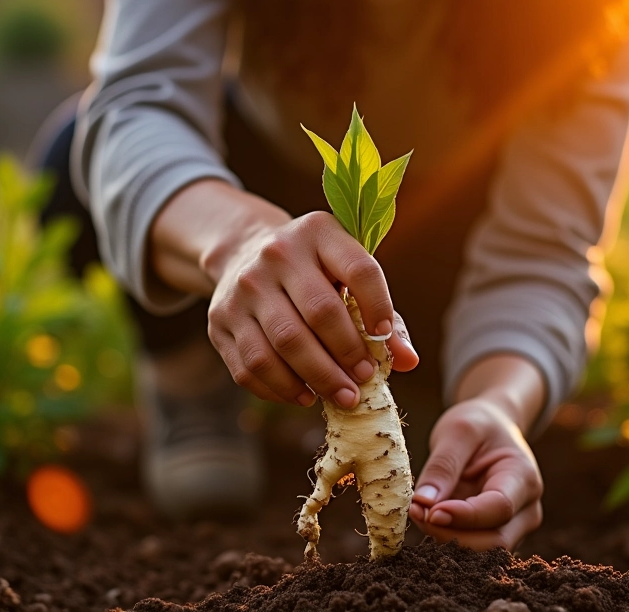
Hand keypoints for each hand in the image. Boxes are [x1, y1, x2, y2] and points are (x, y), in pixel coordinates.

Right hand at [206, 209, 417, 408]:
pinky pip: (251, 367)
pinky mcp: (220, 320)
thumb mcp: (345, 270)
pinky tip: (305, 396)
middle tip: (364, 380)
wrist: (243, 250)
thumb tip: (408, 362)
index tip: (384, 338)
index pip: (359, 270)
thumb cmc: (312, 269)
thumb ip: (380, 312)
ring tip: (342, 397)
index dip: (378, 306)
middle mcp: (276, 254)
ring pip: (283, 345)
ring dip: (318, 379)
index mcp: (318, 232)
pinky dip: (281, 389)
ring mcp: (243, 287)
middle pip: (319, 314)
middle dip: (347, 355)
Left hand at [409, 398, 542, 550]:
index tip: (431, 512)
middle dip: (452, 533)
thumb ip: (443, 466)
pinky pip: (473, 543)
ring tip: (417, 511)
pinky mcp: (494, 531)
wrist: (491, 425)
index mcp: (523, 476)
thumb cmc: (478, 424)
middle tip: (415, 512)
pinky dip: (447, 535)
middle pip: (495, 540)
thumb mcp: (458, 431)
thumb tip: (424, 503)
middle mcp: (526, 507)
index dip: (466, 516)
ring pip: (483, 549)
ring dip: (446, 537)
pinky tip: (426, 516)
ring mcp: (514, 524)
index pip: (500, 508)